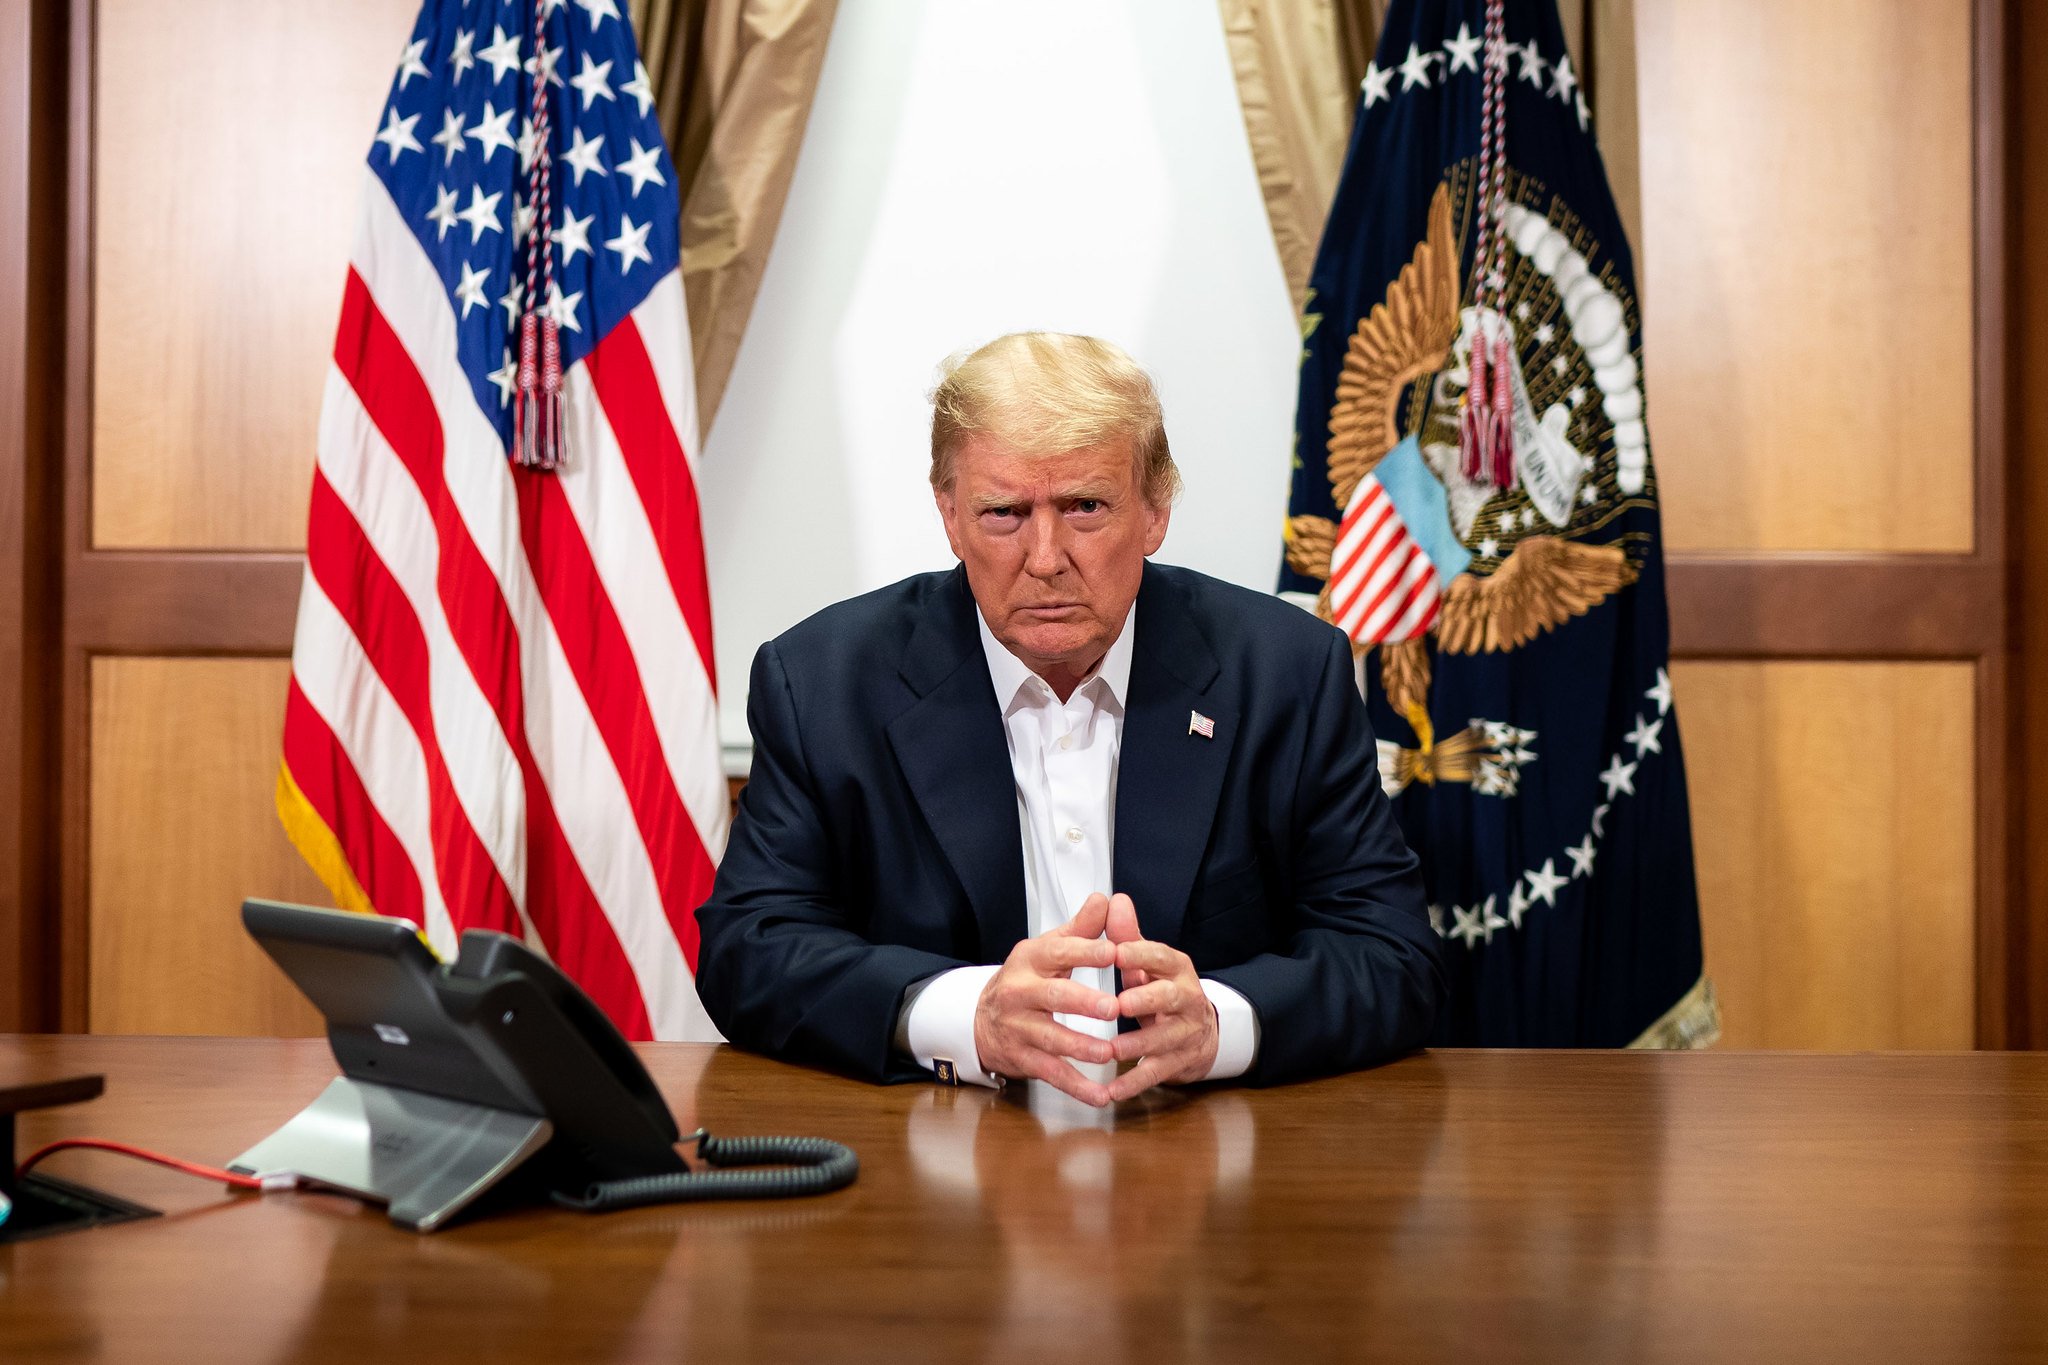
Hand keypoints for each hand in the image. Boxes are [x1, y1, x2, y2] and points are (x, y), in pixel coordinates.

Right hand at [974, 892, 1121, 1106]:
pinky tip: (1100, 1095)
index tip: (1114, 952)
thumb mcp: (1048, 949)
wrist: (979, 1019)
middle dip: (1083, 1003)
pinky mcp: (1023, 1058)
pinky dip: (1077, 1087)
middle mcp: (1020, 992)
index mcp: (1031, 959)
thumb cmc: (1027, 979)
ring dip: (1082, 1048)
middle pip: (1053, 997)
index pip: (1059, 952)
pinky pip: (1052, 1073)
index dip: (1086, 952)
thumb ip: (1081, 929)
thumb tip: (1107, 899)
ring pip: (1052, 1039)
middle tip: (1113, 1008)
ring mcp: (1019, 1028)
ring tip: (1109, 1053)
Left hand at [1105, 892, 1218, 1100]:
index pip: (1160, 955)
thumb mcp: (1147, 962)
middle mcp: (1186, 998)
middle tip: (1118, 1004)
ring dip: (1138, 1045)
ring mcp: (1186, 1032)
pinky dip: (1133, 1083)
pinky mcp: (1180, 1061)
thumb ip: (1128, 935)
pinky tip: (1111, 1091)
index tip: (1114, 952)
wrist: (1200, 1031)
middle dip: (1145, 1000)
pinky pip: (1157, 1072)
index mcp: (1175, 968)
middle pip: (1170, 997)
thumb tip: (1113, 900)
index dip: (1139, 954)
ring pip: (1164, 1039)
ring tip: (1112, 1050)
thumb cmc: (1161, 990)